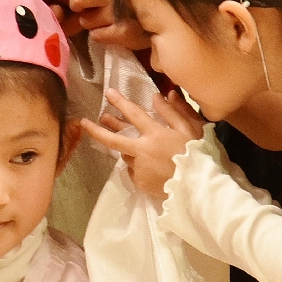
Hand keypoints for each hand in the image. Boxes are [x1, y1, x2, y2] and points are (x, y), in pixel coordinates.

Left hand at [46, 0, 150, 49]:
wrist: (164, 22)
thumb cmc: (136, 4)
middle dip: (78, 4)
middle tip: (86, 7)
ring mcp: (114, 13)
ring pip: (85, 21)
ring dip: (91, 23)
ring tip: (107, 20)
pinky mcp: (120, 32)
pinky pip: (96, 36)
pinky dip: (102, 35)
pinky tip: (114, 31)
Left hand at [80, 89, 206, 204]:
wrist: (197, 188)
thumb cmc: (197, 155)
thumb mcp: (191, 130)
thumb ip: (174, 112)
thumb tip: (160, 95)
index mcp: (156, 134)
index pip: (134, 114)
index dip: (120, 102)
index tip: (108, 93)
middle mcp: (142, 150)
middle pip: (113, 140)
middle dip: (96, 130)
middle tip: (83, 123)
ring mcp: (139, 167)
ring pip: (127, 155)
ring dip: (129, 149)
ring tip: (141, 148)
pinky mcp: (140, 182)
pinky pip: (134, 171)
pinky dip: (139, 167)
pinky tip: (152, 168)